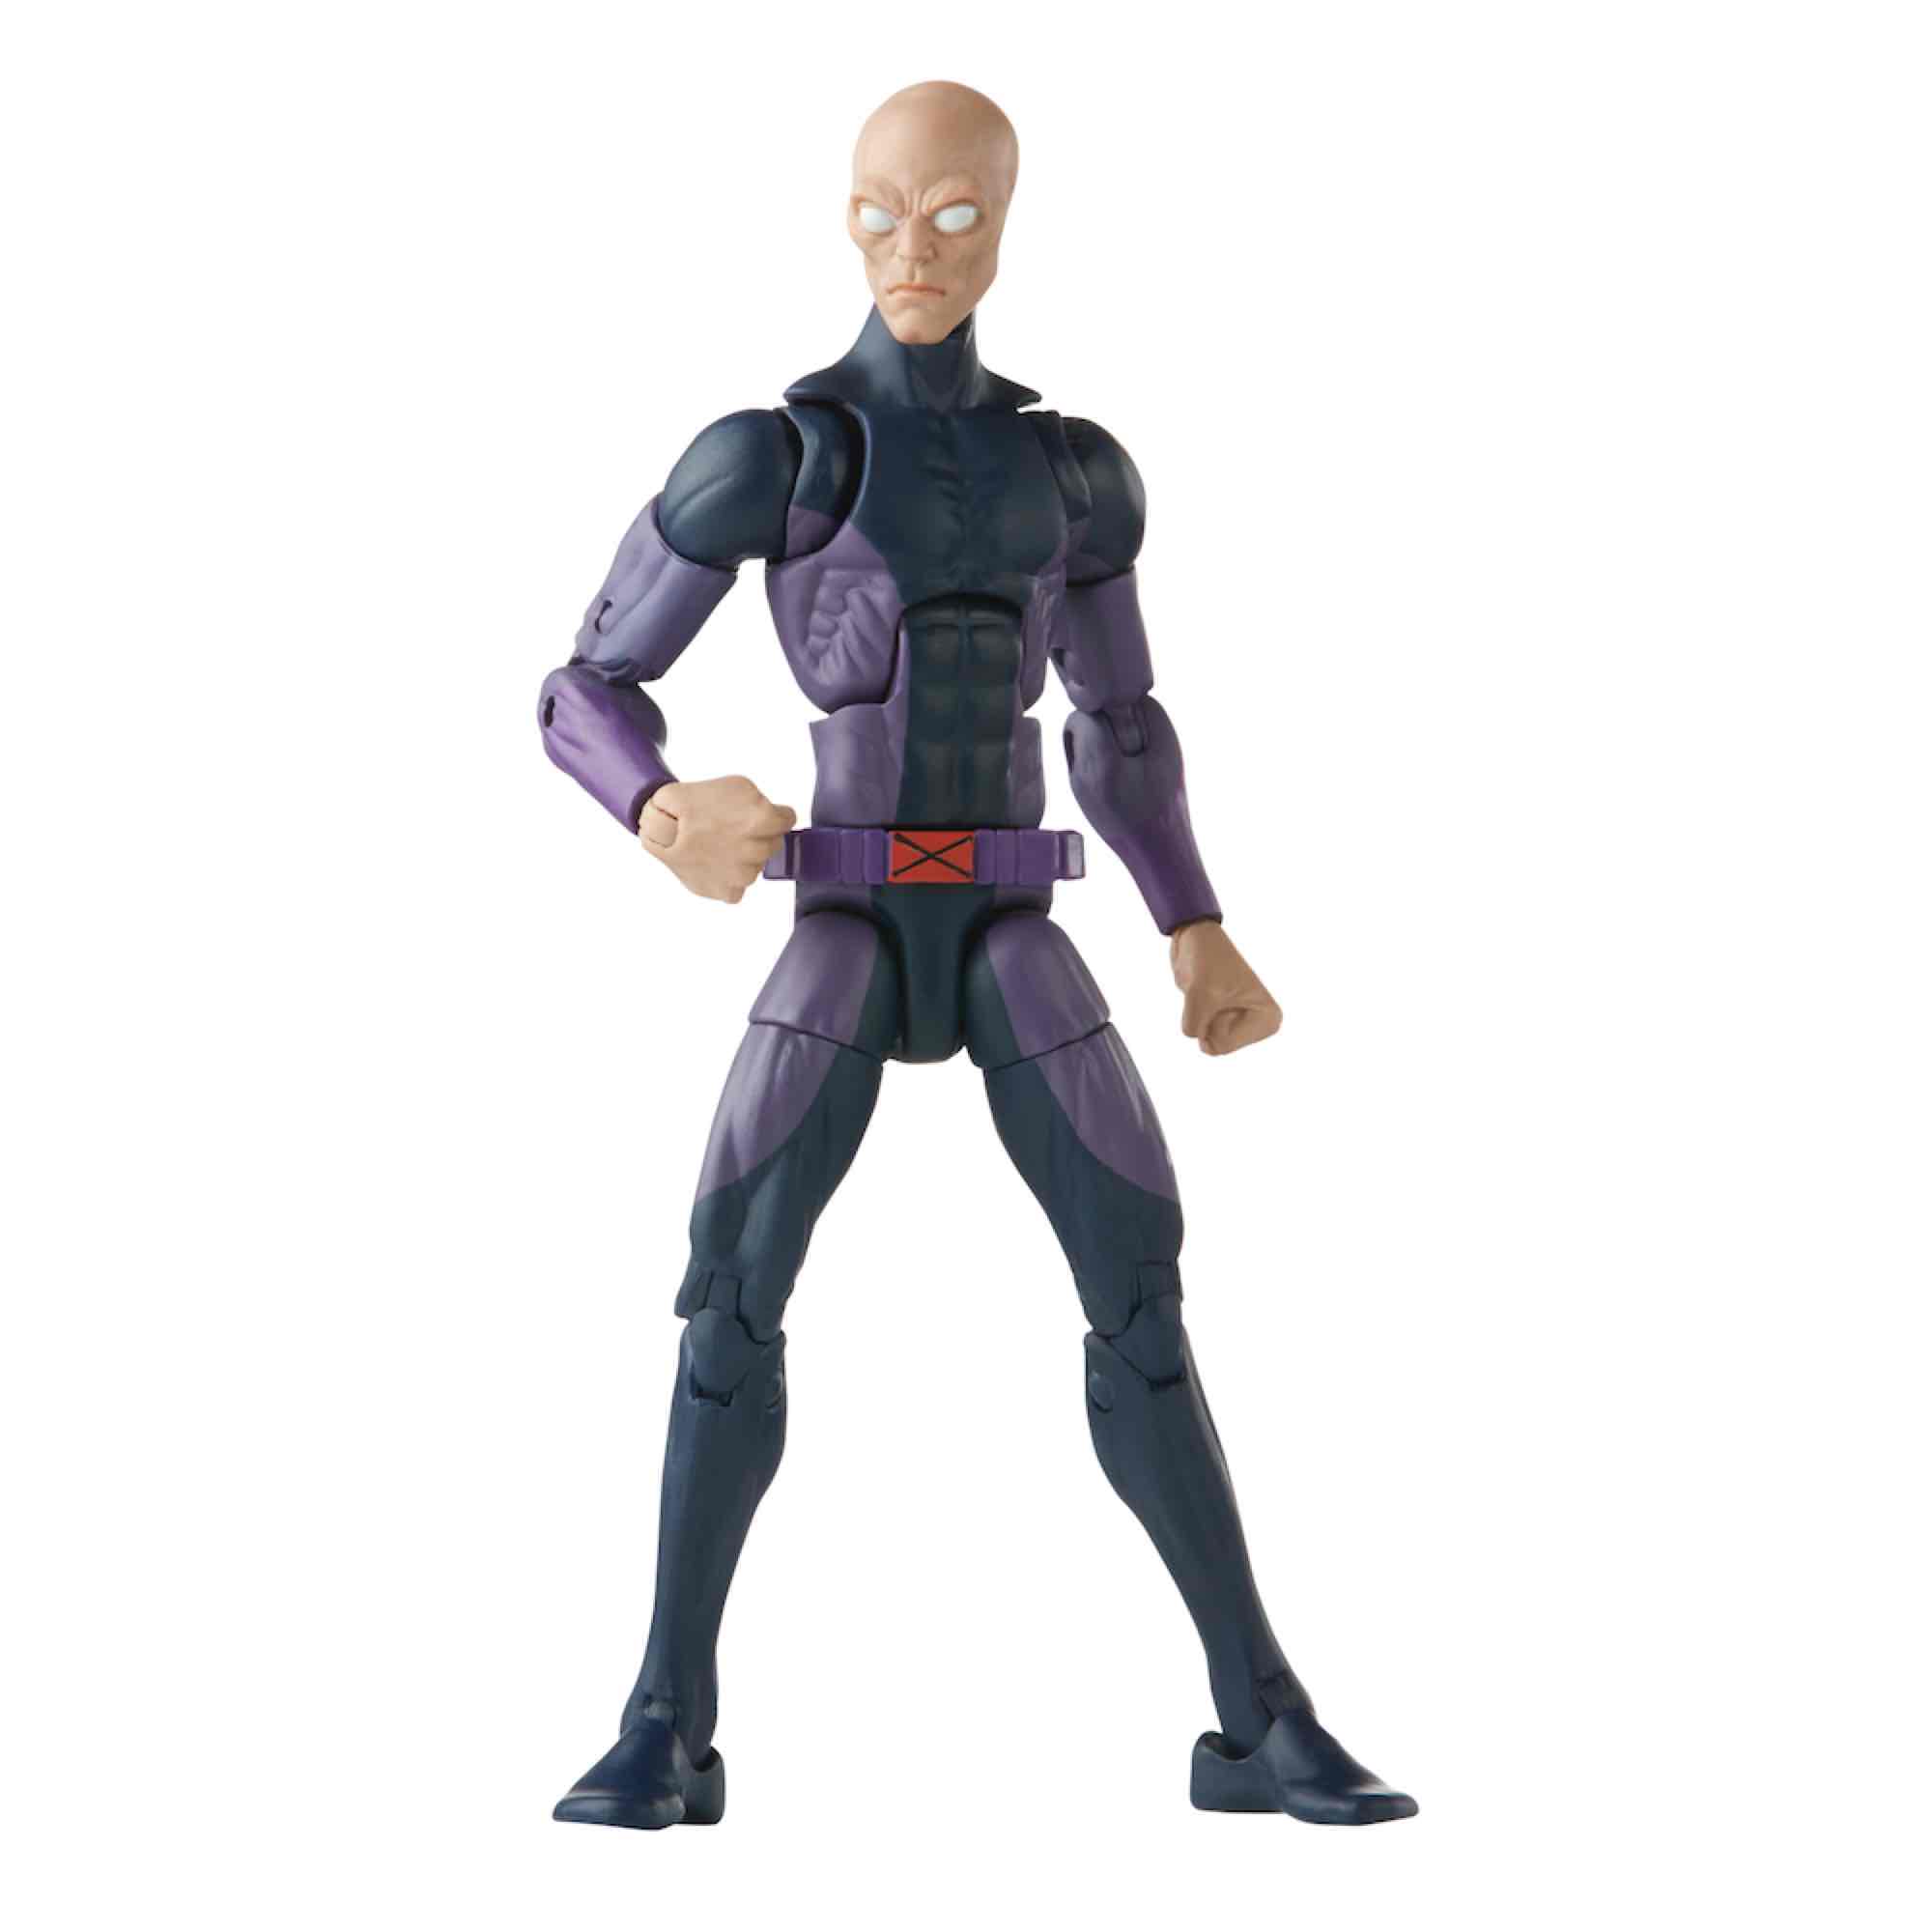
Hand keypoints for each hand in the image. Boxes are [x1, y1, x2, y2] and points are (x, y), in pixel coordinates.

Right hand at [639, 776, 795, 902]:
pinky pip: (738, 888)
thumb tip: (780, 821)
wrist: (660, 825)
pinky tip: (715, 864)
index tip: (758, 814)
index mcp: (762, 821)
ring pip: (757, 866)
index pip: (788, 819)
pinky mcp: (726, 891)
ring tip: (719, 845)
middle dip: (759, 835)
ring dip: (745, 857)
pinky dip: (729, 878)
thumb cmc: (698, 802)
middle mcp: (756, 850)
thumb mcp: (738, 785)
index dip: (775, 814)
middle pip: (774, 844)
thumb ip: (766, 805)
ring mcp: (741, 874)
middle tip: (732, 828)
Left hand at [1170, 920, 1281, 1056]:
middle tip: (1214, 992)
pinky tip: (1204, 993)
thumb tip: (1193, 1036)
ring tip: (1209, 992)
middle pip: (1216, 1046)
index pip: (1225, 1045)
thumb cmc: (1209, 960)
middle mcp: (1257, 1025)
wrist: (1197, 937)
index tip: (1223, 993)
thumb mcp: (1200, 996)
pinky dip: (1192, 1013)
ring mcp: (1237, 1023)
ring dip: (1198, 1015)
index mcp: (1268, 1019)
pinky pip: (1198, 1030)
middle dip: (1206, 1018)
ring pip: (1205, 1040)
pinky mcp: (1220, 1018)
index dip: (1213, 1019)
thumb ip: (1194, 1028)